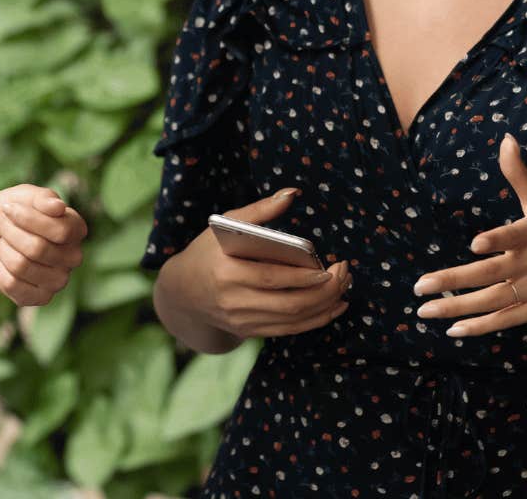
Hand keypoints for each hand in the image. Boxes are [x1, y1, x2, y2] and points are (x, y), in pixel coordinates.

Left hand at [0, 184, 88, 305]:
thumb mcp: (21, 196)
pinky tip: (4, 264)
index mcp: (75, 228)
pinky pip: (13, 285)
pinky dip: (0, 270)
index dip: (29, 219)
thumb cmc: (10, 215)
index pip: (61, 230)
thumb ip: (42, 198)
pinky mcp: (41, 298)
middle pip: (38, 249)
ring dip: (3, 250)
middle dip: (10, 232)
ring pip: (22, 266)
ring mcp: (59, 280)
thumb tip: (59, 207)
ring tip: (3, 243)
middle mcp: (73, 256)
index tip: (9, 208)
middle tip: (2, 224)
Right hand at [163, 189, 351, 339]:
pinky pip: (289, 331)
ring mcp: (242, 320)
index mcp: (226, 271)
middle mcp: (234, 301)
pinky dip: (316, 320)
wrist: (183, 292)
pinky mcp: (250, 332)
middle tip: (344, 274)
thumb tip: (292, 194)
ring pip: (293, 320)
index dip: (304, 277)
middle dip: (324, 292)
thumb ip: (259, 211)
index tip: (329, 267)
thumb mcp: (225, 224)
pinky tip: (333, 307)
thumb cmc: (208, 251)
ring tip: (343, 287)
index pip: (272, 277)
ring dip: (325, 306)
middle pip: (289, 303)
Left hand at [412, 134, 526, 336]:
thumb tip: (506, 138)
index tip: (475, 245)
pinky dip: (480, 326)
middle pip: (490, 274)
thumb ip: (519, 174)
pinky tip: (452, 329)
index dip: (497, 240)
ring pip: (492, 300)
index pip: (515, 236)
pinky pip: (505, 319)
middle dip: (453, 281)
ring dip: (457, 308)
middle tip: (419, 286)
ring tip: (424, 310)